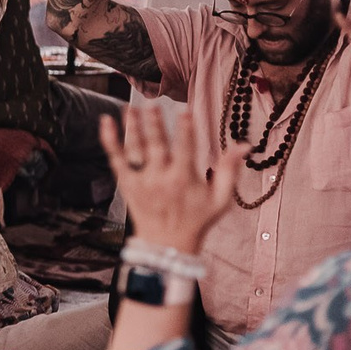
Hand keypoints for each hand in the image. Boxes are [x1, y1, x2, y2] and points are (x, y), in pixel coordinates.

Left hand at [99, 100, 242, 254]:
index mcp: (184, 180)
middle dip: (154, 125)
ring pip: (134, 150)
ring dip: (131, 127)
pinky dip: (110, 142)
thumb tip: (244, 145)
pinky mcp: (126, 184)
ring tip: (128, 107)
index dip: (185, 131)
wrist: (166, 245)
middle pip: (156, 146)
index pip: (185, 150)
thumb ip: (229, 171)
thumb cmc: (197, 220)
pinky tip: (105, 122)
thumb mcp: (220, 200)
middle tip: (151, 105)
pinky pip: (116, 160)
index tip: (185, 112)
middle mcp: (160, 179)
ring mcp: (141, 181)